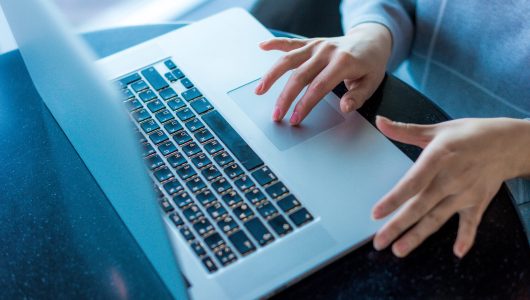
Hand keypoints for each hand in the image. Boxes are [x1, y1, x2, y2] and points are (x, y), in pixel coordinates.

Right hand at [255, 23, 391, 124]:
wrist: (372, 40)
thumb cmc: (370, 64)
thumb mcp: (372, 82)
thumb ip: (358, 96)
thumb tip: (345, 108)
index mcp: (343, 62)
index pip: (318, 87)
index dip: (304, 105)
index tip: (295, 119)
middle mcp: (327, 51)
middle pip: (299, 76)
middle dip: (285, 97)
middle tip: (277, 115)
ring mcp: (317, 45)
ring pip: (289, 60)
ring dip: (272, 75)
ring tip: (259, 90)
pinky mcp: (311, 42)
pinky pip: (291, 43)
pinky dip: (275, 43)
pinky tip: (262, 46)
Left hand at [372, 116, 529, 257]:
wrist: (507, 142)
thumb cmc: (468, 134)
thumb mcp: (437, 129)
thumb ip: (405, 130)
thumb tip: (380, 121)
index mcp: (438, 157)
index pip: (412, 182)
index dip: (394, 199)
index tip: (376, 213)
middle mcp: (450, 178)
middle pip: (420, 206)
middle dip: (398, 226)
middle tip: (379, 242)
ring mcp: (465, 193)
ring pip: (437, 218)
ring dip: (418, 236)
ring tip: (399, 250)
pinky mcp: (478, 202)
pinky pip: (471, 223)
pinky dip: (466, 237)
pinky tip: (458, 252)